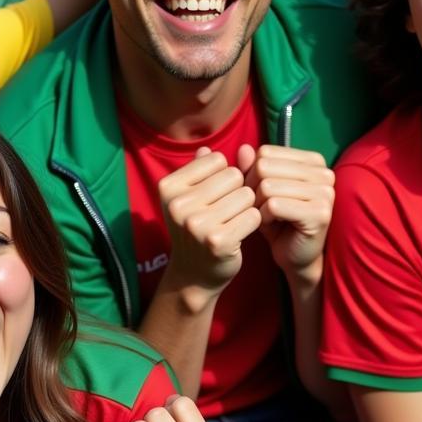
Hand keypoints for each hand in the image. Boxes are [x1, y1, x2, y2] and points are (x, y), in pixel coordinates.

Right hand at [158, 148, 261, 306]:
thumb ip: (199, 170)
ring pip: (246, 195)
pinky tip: (239, 233)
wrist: (194, 273)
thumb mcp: (189, 196)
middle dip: (236, 191)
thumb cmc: (196, 227)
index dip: (222, 175)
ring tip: (231, 221)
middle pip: (233, 176)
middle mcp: (178, 204)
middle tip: (224, 211)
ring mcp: (197, 224)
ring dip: (246, 207)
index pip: (217, 159)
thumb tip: (207, 148)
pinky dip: (252, 222)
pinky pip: (254, 216)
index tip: (212, 195)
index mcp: (168, 186)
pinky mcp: (219, 241)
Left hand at [238, 144, 334, 286]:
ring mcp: (325, 193)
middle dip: (252, 189)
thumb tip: (243, 148)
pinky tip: (272, 225)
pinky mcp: (320, 213)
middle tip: (260, 207)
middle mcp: (324, 173)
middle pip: (264, 167)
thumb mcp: (260, 189)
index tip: (258, 192)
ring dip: (258, 205)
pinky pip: (274, 205)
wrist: (295, 256)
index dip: (251, 173)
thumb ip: (251, 167)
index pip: (265, 152)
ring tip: (267, 215)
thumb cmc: (277, 219)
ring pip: (267, 186)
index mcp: (313, 161)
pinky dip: (264, 217)